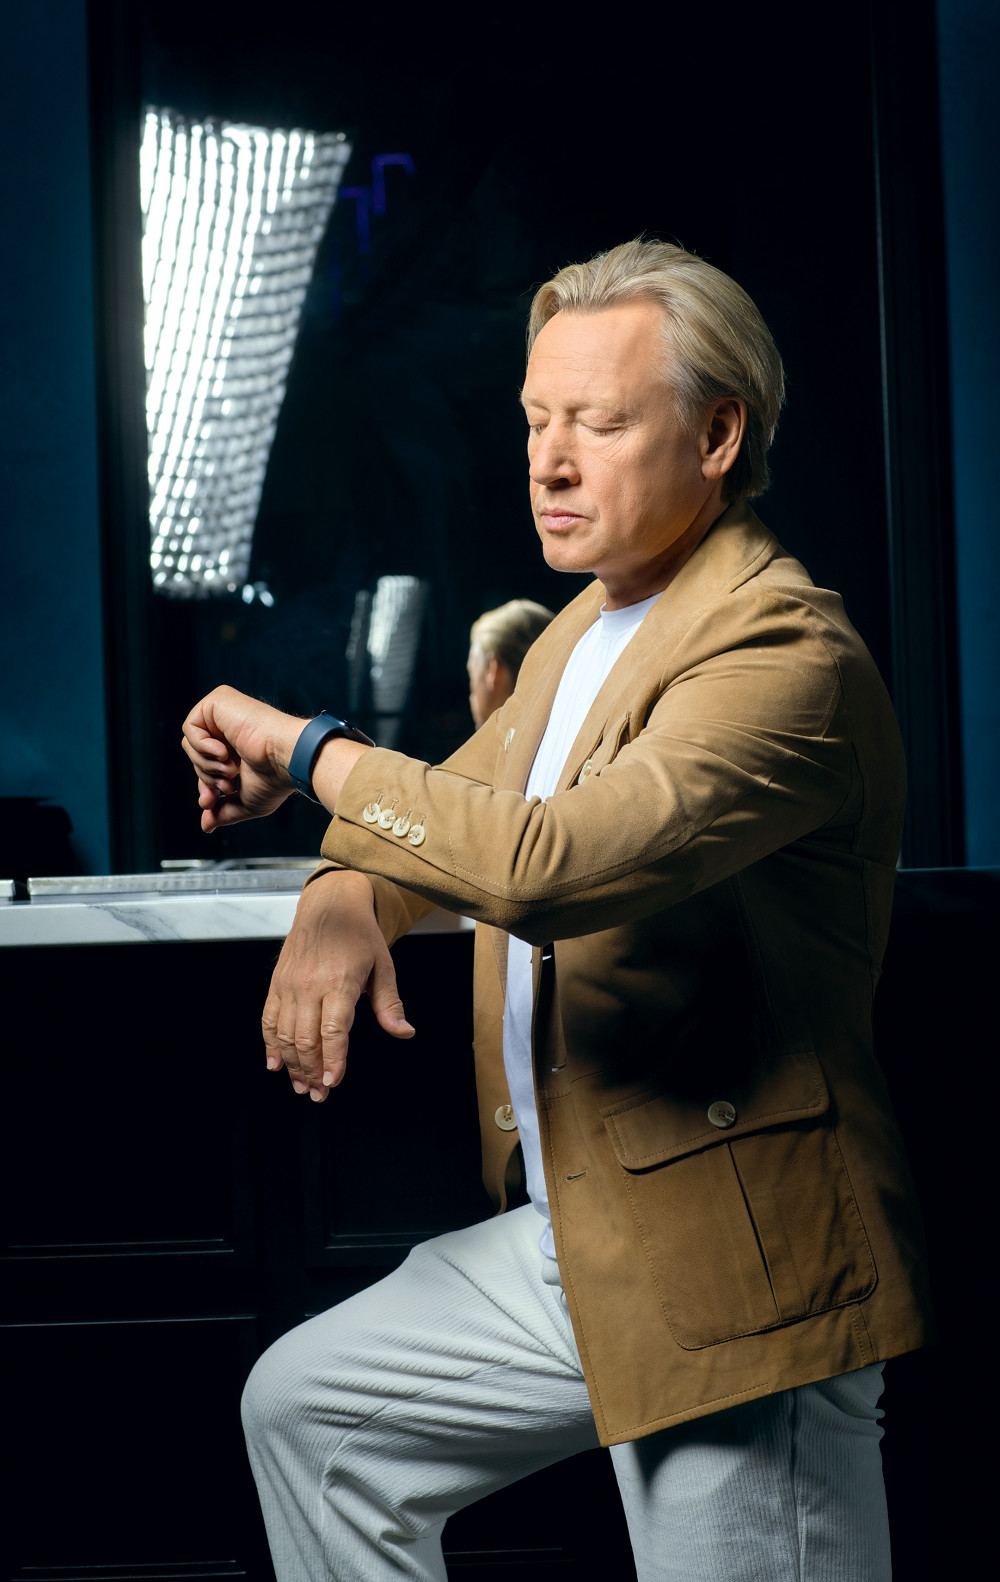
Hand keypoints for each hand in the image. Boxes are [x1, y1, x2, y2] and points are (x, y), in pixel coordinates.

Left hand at [181, 684, 301, 831]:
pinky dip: (202, 746)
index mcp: (238, 745)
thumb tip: (206, 826)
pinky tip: (225, 752)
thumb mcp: (247, 801)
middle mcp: (229, 726)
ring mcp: (224, 711)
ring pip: (190, 744)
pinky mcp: (218, 700)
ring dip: (207, 764)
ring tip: (231, 769)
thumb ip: (224, 811)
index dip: (205, 784)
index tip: (210, 802)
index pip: (206, 764)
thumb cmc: (276, 778)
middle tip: (228, 785)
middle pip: (195, 755)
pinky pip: (190, 727)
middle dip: (206, 777)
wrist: (289, 757)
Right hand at [262, 868, 414, 1099]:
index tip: (333, 1082)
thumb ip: (389, 1003)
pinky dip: (270, 1044)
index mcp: (339, 981)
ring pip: (285, 1034)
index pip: (333, 1030)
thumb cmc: (359, 934)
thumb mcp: (383, 965)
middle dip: (311, 1071)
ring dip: (291, 1064)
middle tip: (318, 1094)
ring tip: (301, 1085)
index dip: (333, 1060)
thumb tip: (405, 1033)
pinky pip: (268, 1019)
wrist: (328, 904)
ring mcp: (289, 984)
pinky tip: (275, 1064)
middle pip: (306, 1039)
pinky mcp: (276, 983)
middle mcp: (309, 984)